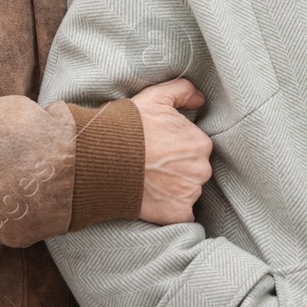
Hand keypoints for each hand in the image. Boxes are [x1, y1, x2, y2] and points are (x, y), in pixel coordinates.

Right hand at [131, 78, 211, 223]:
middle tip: (153, 166)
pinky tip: (153, 200)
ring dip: (173, 189)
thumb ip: (183, 91)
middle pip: (194, 171)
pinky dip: (170, 210)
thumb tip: (200, 99)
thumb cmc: (130, 127)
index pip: (195, 149)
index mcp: (201, 143)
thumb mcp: (156, 97)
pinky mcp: (178, 213)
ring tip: (149, 182)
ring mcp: (190, 192)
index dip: (176, 148)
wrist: (104, 158)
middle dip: (178, 170)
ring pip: (188, 192)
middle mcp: (202, 169)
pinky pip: (182, 214)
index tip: (159, 149)